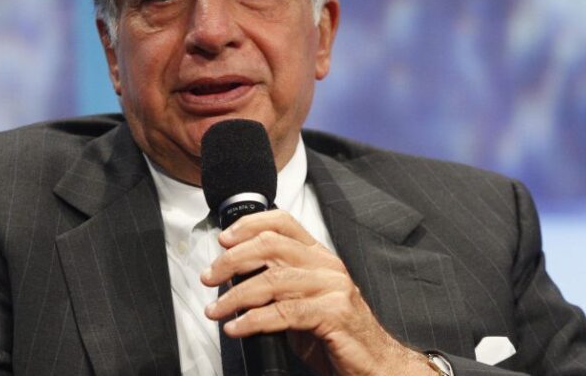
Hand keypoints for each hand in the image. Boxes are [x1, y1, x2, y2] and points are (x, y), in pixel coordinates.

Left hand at [201, 210, 434, 374]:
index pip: (283, 222)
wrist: (375, 363)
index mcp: (319, 256)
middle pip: (271, 246)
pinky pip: (284, 313)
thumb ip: (278, 284)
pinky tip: (237, 327)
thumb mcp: (304, 300)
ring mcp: (332, 288)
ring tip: (216, 310)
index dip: (250, 225)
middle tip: (211, 277)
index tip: (224, 240)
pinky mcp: (334, 313)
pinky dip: (253, 320)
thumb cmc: (336, 334)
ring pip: (272, 280)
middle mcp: (326, 265)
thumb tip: (236, 279)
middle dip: (233, 260)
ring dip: (235, 295)